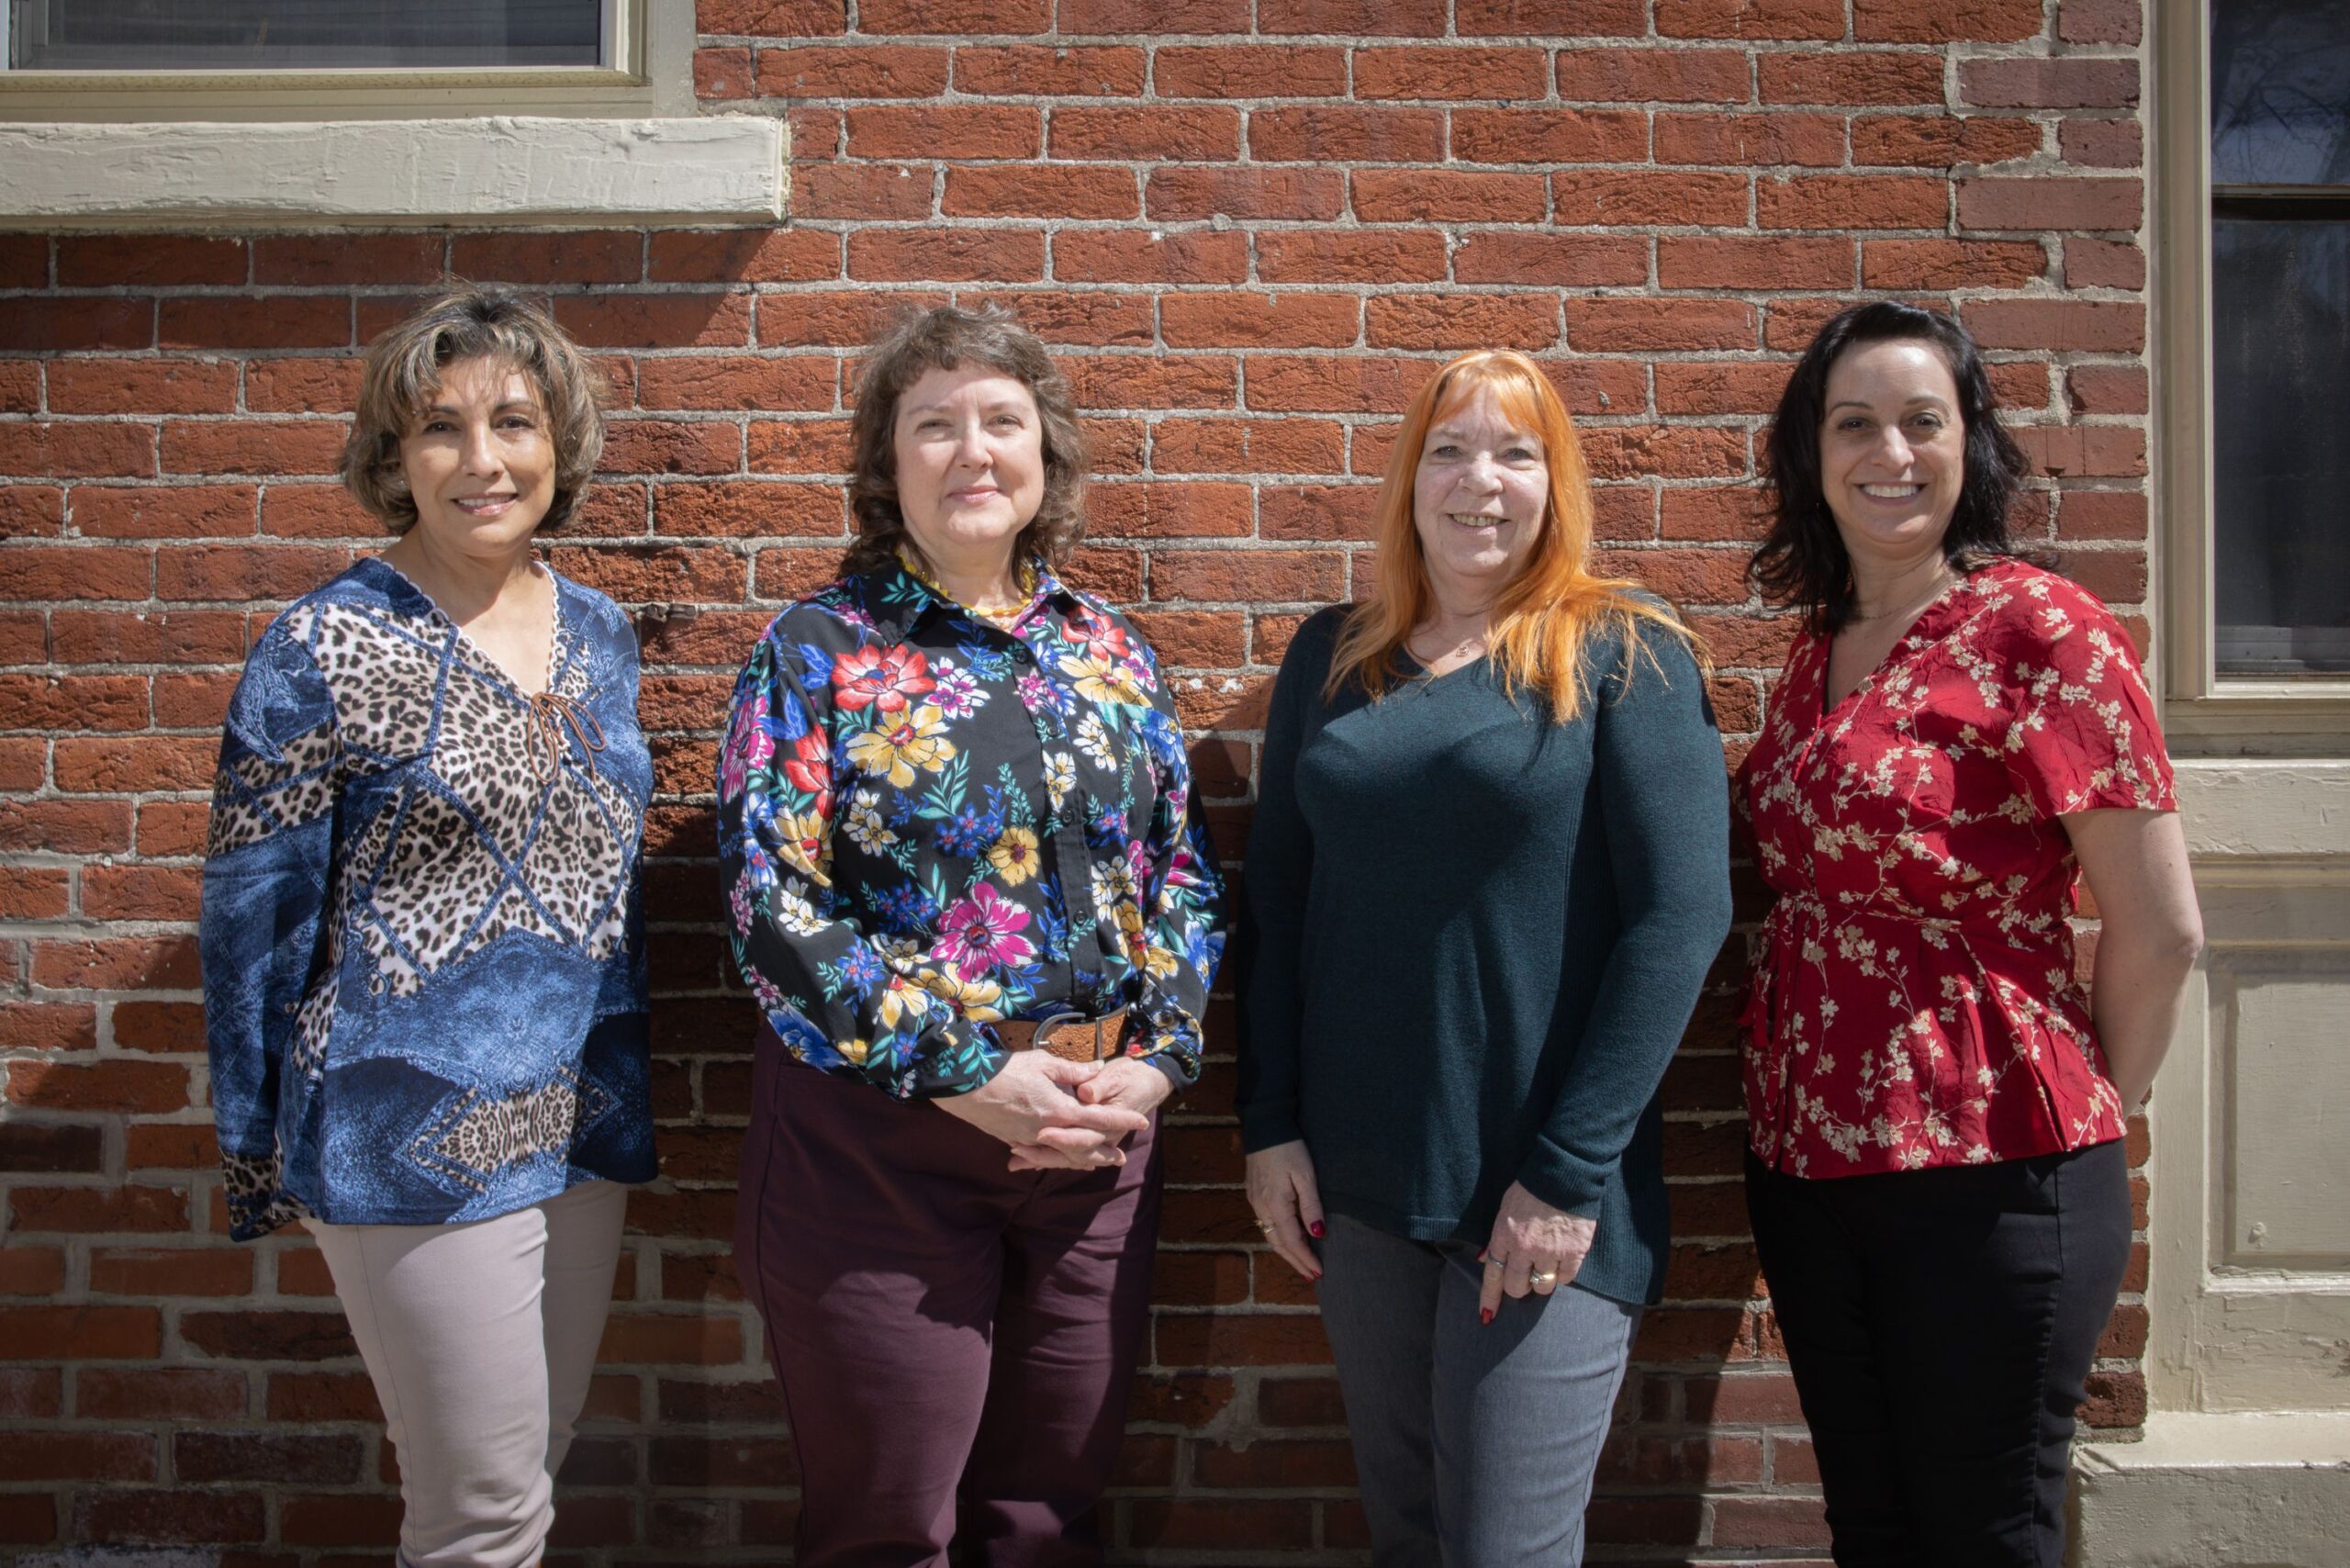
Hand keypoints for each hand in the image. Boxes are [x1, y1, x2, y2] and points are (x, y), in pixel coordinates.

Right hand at [934, 1052, 1148, 1172]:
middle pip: (1086, 1147)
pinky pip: (1044, 1155)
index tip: (1143, 1122)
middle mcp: (1049, 1131)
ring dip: (1084, 1160)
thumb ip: (1073, 1070)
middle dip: (1106, 1152)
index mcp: (1060, 1110)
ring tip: (1098, 1163)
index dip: (1123, 1120)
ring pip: (1065, 1156)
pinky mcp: (1016, 1141)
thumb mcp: (1043, 1063)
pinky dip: (1058, 1158)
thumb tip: (1098, 1069)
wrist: (966, 1087)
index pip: (1100, 1119)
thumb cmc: (1006, 1070)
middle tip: (1122, 1156)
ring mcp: (1031, 1140)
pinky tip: (1063, 1158)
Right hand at [1244, 1140, 1324, 1281]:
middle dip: (1295, 1261)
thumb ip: (1311, 1205)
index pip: (1292, 1241)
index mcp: (1275, 1205)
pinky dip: (1278, 1236)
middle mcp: (1261, 1207)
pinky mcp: (1253, 1193)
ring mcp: (1255, 1200)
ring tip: (1301, 1263)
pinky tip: (1286, 1238)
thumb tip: (1318, 1233)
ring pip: (1270, 1234)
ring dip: (1286, 1251)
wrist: (1265, 1125)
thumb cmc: (1289, 1148)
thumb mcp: (1306, 1175)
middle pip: (1278, 1243)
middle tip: (1311, 1276)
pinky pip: (1265, 1223)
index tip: (1318, 1272)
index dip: (1305, 1258)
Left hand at [1478, 1181, 1596, 1324]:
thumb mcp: (1505, 1209)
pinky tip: (1562, 1261)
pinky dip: (1562, 1275)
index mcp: (1504, 1237)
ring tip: (1545, 1265)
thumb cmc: (1530, 1189)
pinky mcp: (1574, 1253)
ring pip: (1542, 1288)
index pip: (1493, 1276)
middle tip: (1524, 1276)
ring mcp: (1550, 1253)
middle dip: (1518, 1286)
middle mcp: (1525, 1250)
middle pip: (1517, 1288)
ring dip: (1542, 1282)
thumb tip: (1486, 1260)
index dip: (1489, 1298)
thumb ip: (1498, 1237)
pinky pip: (1566, 1279)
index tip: (1486, 1316)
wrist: (1564, 1175)